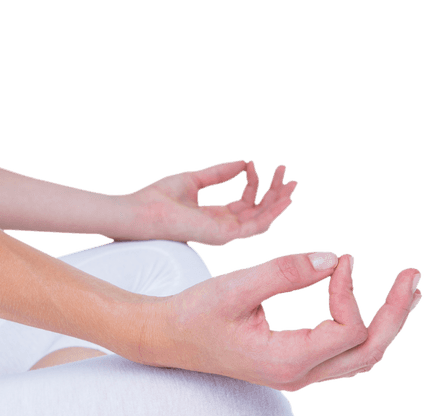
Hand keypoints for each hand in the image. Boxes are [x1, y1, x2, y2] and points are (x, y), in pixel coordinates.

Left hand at [121, 160, 297, 246]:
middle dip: (275, 194)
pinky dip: (273, 213)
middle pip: (257, 212)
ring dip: (279, 201)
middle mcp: (221, 227)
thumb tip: (243, 162)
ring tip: (291, 181)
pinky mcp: (224, 236)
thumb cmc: (159, 198)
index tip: (253, 165)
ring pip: (262, 220)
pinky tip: (283, 197)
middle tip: (287, 174)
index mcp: (213, 216)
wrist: (143, 211)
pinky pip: (257, 227)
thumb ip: (219, 173)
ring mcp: (224, 233)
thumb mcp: (194, 179)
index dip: (253, 184)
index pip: (243, 203)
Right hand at [129, 251, 422, 391]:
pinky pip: (343, 355)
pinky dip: (365, 330)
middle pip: (369, 352)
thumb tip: (335, 259)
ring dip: (387, 324)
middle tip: (414, 276)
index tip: (340, 260)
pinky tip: (374, 306)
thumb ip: (287, 271)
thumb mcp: (237, 286)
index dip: (351, 291)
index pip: (349, 330)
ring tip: (407, 292)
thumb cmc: (192, 314)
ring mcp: (296, 375)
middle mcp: (297, 376)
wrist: (163, 338)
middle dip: (396, 313)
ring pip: (360, 358)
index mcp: (286, 361)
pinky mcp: (292, 366)